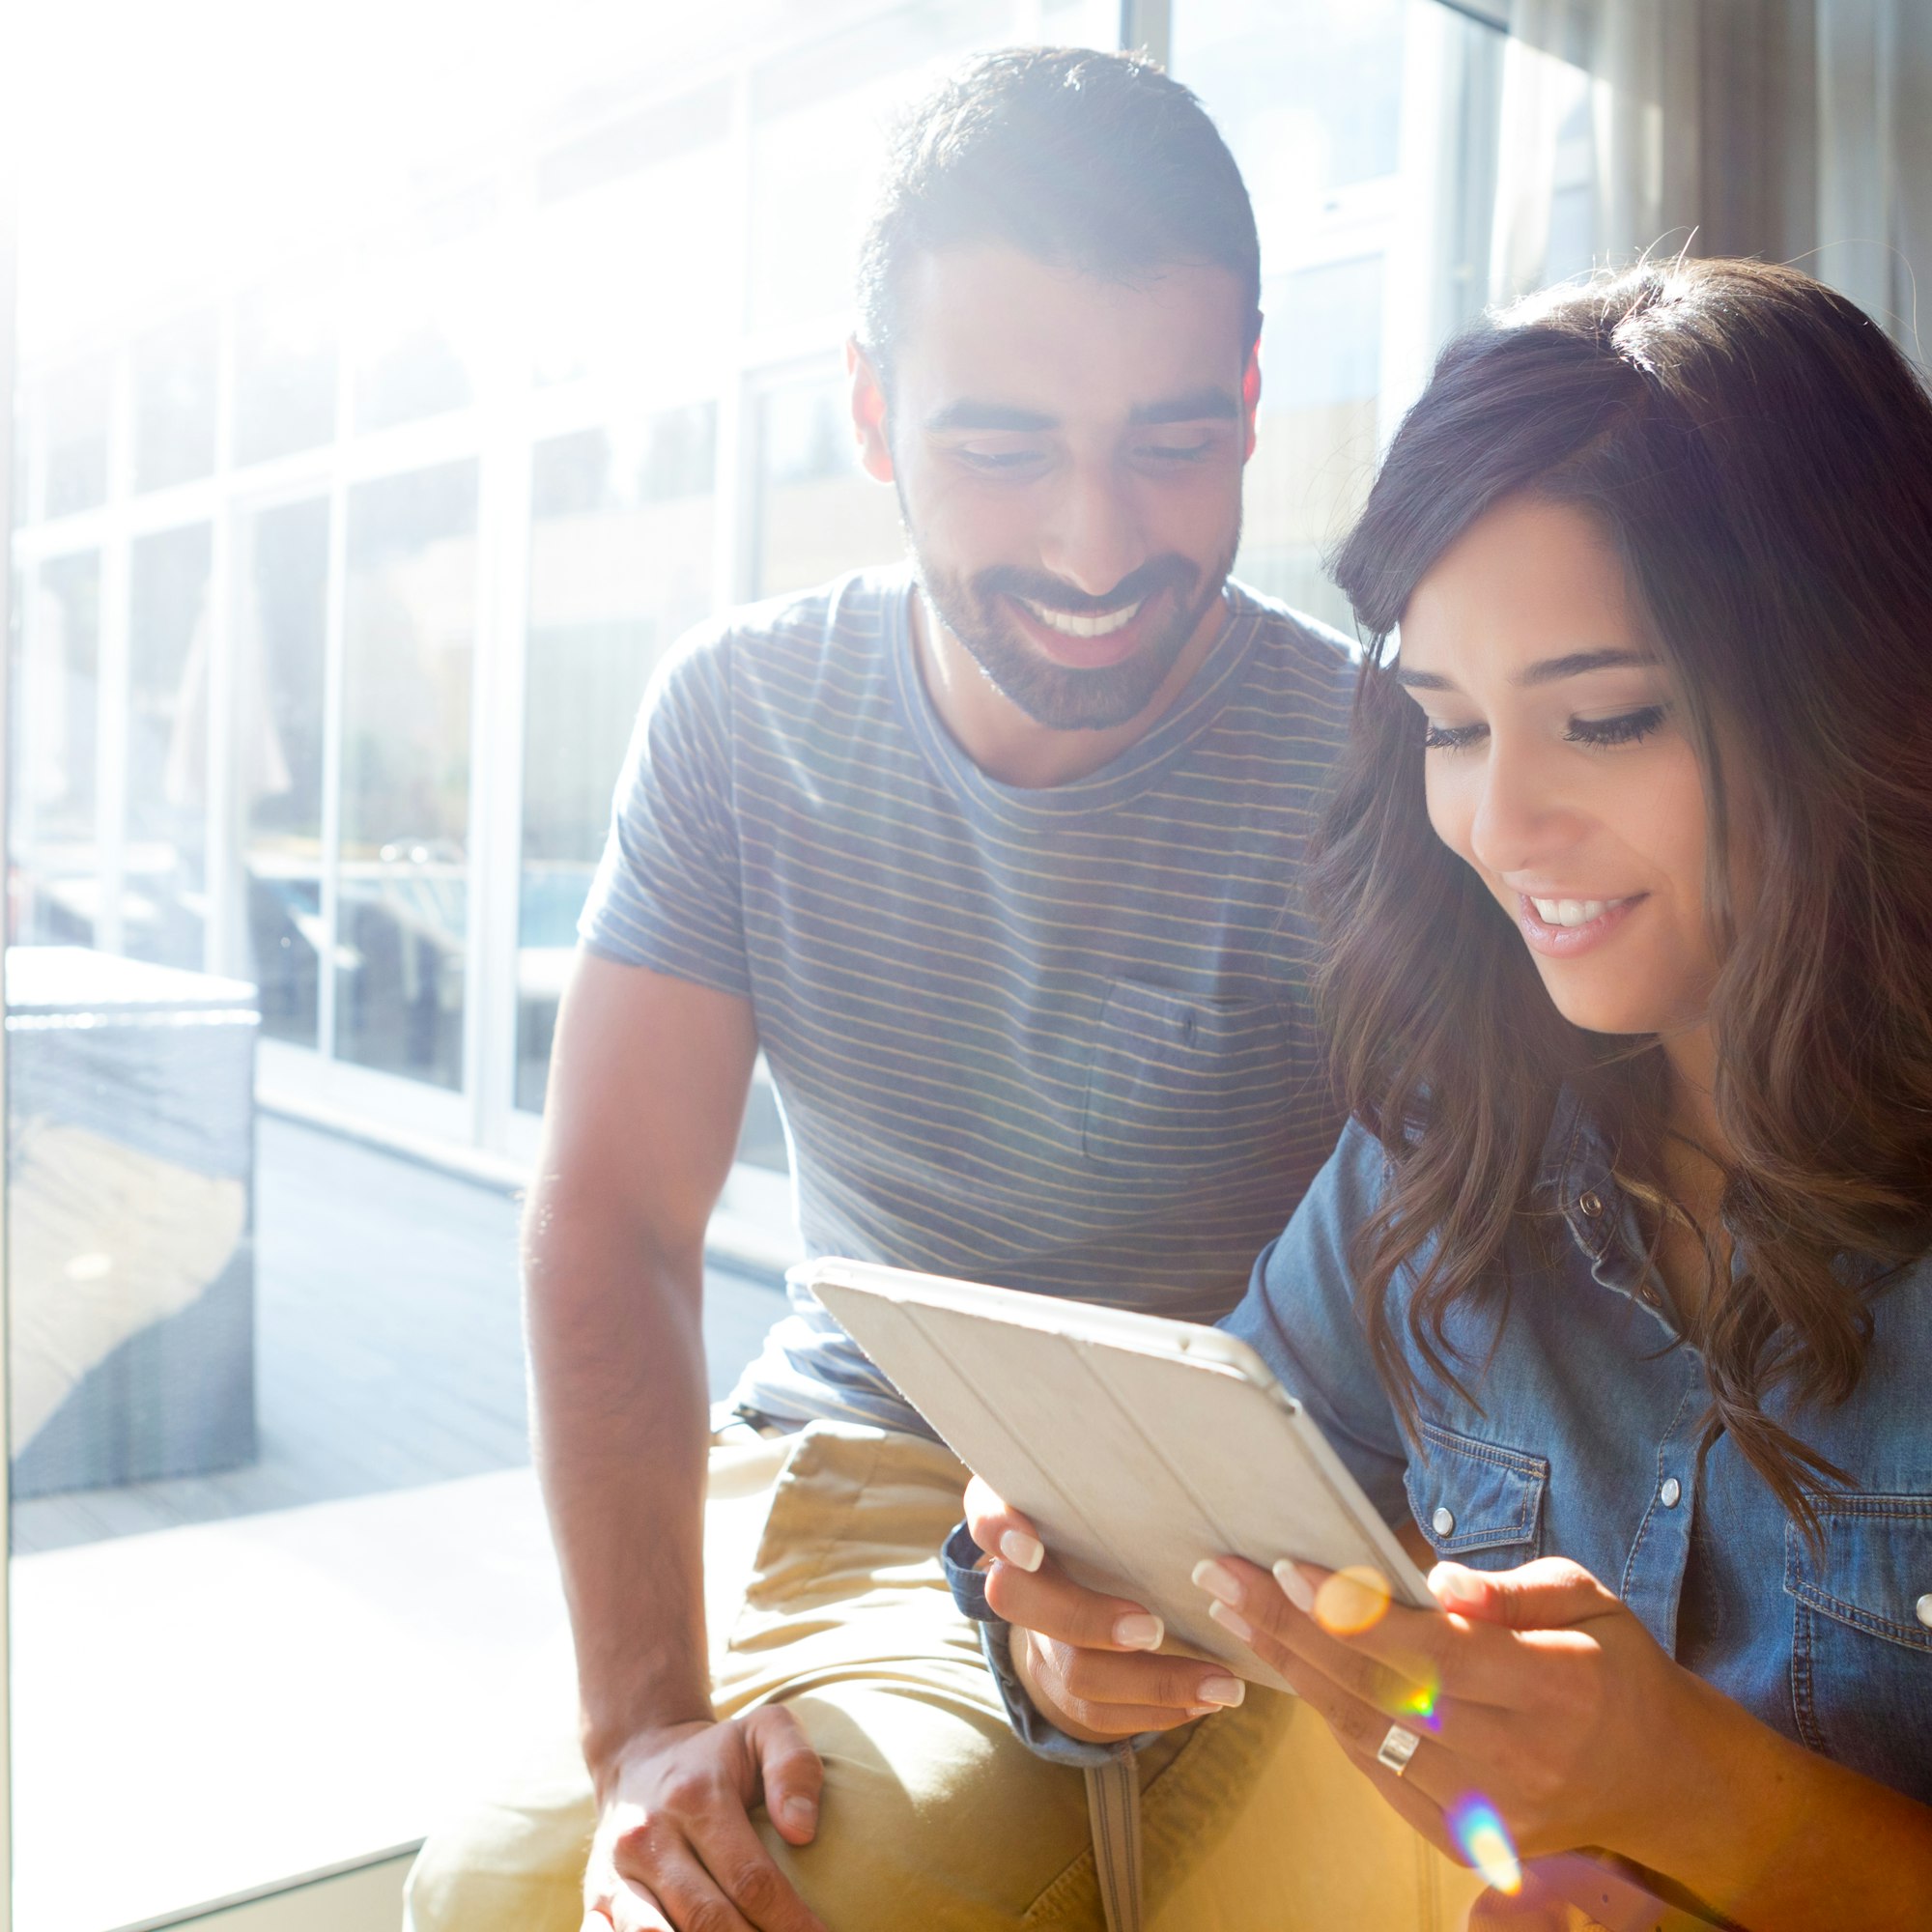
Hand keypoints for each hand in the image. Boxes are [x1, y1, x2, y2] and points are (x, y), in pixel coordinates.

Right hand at [581, 1712, 826, 1931]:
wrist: (639, 1754)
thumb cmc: (718, 1754)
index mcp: (697, 1798)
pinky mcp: (596, 1899)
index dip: (789, 1921)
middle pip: (707, 1920)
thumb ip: (794, 1765)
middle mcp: (649, 1838)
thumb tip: (803, 1831)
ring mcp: (615, 1873)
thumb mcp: (764, 1732)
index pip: (750, 1879)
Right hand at [965, 1476, 1249, 1743]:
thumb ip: (1126, 1462)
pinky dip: (1155, 1710)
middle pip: (1019, 1603)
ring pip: (1073, 1673)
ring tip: (1221, 1685)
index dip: (1000, 1531)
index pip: (986, 1511)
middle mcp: (1016, 1575)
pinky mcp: (1063, 1683)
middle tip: (1152, 1628)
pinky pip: (1097, 1713)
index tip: (1031, 1548)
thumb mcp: (1106, 1474)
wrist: (1091, 1559)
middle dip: (1085, 1620)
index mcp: (1016, 1509)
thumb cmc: (1109, 1499)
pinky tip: (1204, 1701)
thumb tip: (1188, 1451)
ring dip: (1151, 1682)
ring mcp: (1038, 1634)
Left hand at [1188, 1551, 1695, 1868]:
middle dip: (1288, 1628)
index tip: (1286, 1566)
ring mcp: (1488, 1811)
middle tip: (1222, 1577)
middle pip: (1379, 1692)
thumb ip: (1512, 1589)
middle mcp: (1517, 1760)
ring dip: (1291, 1669)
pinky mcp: (1464, 1837)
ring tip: (1235, 1612)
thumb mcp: (1588, 1599)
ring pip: (1364, 1734)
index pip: (1430, 1651)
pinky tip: (1290, 1666)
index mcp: (1553, 1689)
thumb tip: (1437, 1579)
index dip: (1352, 1612)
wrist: (1660, 1781)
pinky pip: (1376, 1770)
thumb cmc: (1613, 1666)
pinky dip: (1327, 1715)